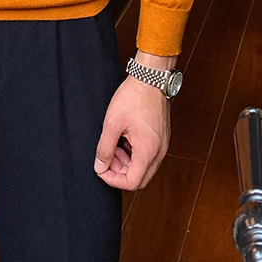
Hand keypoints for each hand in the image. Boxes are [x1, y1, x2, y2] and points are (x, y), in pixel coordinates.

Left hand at [94, 75, 170, 190]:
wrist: (151, 78)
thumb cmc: (134, 97)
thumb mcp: (112, 123)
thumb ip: (104, 148)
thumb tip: (100, 166)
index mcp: (148, 152)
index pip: (132, 182)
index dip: (113, 180)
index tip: (102, 169)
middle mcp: (159, 152)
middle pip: (139, 178)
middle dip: (119, 172)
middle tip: (106, 157)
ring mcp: (162, 145)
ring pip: (143, 167)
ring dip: (126, 163)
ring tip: (112, 145)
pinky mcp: (161, 138)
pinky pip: (147, 155)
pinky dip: (133, 153)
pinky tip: (122, 139)